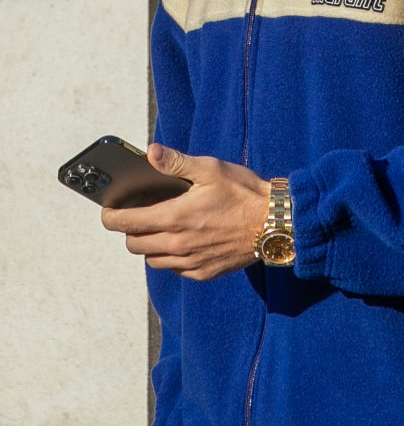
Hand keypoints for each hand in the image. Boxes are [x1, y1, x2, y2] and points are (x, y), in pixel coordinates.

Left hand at [101, 145, 270, 280]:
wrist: (274, 222)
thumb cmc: (242, 191)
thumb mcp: (209, 169)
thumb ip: (176, 162)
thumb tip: (149, 153)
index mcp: (175, 217)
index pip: (126, 223)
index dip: (110, 216)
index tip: (108, 210)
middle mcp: (178, 244)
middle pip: (134, 244)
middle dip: (129, 229)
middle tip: (138, 214)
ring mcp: (190, 262)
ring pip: (152, 259)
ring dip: (149, 244)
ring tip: (161, 226)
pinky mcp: (203, 272)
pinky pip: (174, 268)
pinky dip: (171, 256)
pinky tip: (184, 240)